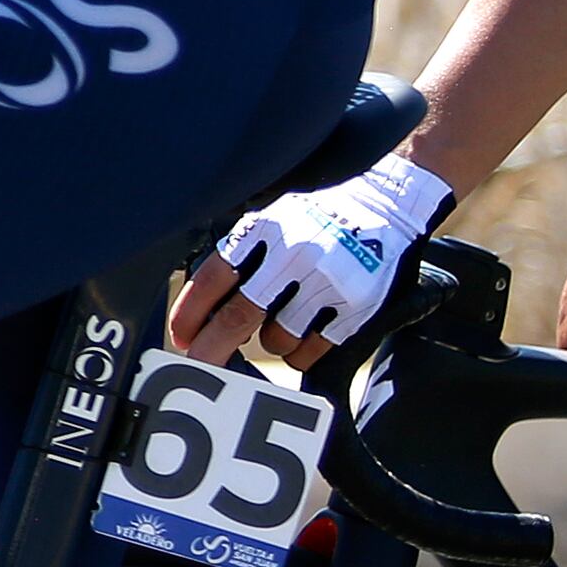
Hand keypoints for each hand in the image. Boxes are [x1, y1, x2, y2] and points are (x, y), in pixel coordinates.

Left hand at [175, 151, 454, 365]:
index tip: (180, 336)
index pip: (213, 278)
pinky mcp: (356, 305)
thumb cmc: (318, 214)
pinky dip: (299, 353)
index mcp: (264, 230)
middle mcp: (293, 257)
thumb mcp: (273, 216)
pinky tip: (302, 338)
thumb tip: (205, 305)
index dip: (190, 313)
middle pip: (238, 317)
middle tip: (198, 364)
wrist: (386, 201)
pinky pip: (312, 350)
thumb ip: (244, 252)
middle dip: (212, 348)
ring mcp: (326, 283)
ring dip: (268, 343)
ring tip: (278, 326)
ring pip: (276, 339)